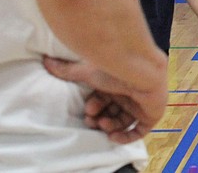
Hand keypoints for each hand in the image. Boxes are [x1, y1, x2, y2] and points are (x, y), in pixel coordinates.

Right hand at [43, 56, 166, 143]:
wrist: (144, 70)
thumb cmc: (116, 69)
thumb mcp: (86, 72)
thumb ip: (66, 70)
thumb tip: (46, 60)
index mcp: (116, 84)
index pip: (103, 101)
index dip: (94, 108)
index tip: (88, 110)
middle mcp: (129, 94)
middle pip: (112, 112)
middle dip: (99, 119)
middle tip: (93, 119)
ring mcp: (141, 104)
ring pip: (123, 122)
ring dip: (110, 126)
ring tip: (103, 123)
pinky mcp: (151, 114)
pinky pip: (139, 130)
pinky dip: (126, 136)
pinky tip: (113, 136)